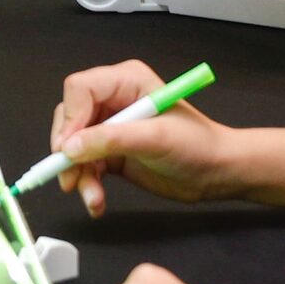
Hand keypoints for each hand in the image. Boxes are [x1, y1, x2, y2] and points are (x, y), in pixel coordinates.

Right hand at [50, 60, 242, 215]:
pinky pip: (85, 166)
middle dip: (68, 150)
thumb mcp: (155, 139)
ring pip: (73, 147)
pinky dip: (87, 184)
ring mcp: (111, 127)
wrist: (216, 173)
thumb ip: (110, 140)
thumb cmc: (198, 146)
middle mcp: (114, 101)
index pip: (80, 89)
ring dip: (78, 174)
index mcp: (126, 81)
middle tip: (70, 176)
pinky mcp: (111, 152)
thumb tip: (70, 147)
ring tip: (91, 196)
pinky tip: (97, 201)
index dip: (70, 119)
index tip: (67, 149)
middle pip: (70, 119)